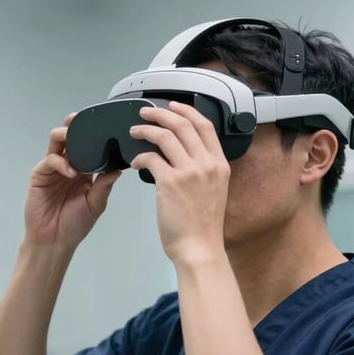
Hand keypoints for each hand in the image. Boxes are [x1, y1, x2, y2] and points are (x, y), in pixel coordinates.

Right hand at [24, 113, 120, 248]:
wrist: (54, 241)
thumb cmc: (74, 225)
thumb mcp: (96, 204)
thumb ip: (104, 185)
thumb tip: (119, 168)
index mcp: (83, 170)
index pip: (88, 145)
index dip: (95, 134)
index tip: (107, 125)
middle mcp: (68, 165)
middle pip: (70, 136)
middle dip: (77, 125)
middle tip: (87, 120)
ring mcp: (53, 168)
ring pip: (56, 141)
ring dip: (66, 135)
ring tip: (76, 138)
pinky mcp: (39, 174)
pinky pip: (50, 160)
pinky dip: (61, 162)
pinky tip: (71, 172)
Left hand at [129, 102, 229, 262]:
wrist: (199, 248)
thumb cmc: (203, 227)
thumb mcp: (214, 191)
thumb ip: (204, 171)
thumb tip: (186, 157)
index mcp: (220, 165)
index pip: (205, 126)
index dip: (187, 111)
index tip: (173, 106)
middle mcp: (207, 164)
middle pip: (183, 125)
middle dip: (162, 113)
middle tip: (146, 112)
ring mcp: (189, 172)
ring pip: (165, 136)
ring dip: (146, 130)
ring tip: (134, 130)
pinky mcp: (170, 183)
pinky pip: (150, 158)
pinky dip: (139, 156)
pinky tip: (134, 161)